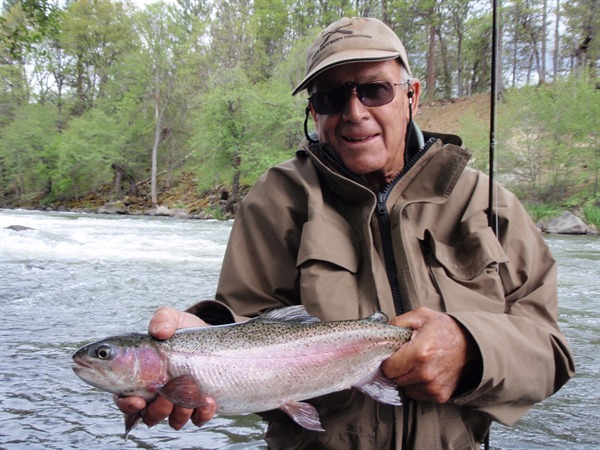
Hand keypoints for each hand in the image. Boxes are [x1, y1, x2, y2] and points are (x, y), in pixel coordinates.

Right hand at [115, 306, 216, 429]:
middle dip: (157, 410)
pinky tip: (208, 400)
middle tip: (167, 395)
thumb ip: (162, 319)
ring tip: (191, 394)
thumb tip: (160, 332)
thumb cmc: (184, 332)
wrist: (213, 338)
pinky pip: (199, 419)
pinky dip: (202, 413)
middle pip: (149, 416)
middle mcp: (158, 395)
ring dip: (180, 412)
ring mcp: (179, 403)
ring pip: (173, 421)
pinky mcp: (200, 406)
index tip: (137, 401)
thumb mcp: (171, 318)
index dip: (127, 405)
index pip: (125, 399)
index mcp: (142, 378)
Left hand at [381, 307, 477, 402]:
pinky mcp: (440, 395)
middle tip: (407, 357)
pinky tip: (426, 372)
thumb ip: (398, 322)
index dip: (388, 360)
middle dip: (397, 368)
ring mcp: (433, 387)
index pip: (388, 368)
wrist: (471, 344)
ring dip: (408, 377)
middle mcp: (426, 373)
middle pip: (395, 379)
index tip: (394, 355)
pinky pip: (417, 394)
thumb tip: (381, 334)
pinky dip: (418, 385)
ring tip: (419, 363)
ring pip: (405, 387)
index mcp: (419, 353)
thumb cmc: (445, 329)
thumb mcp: (421, 316)